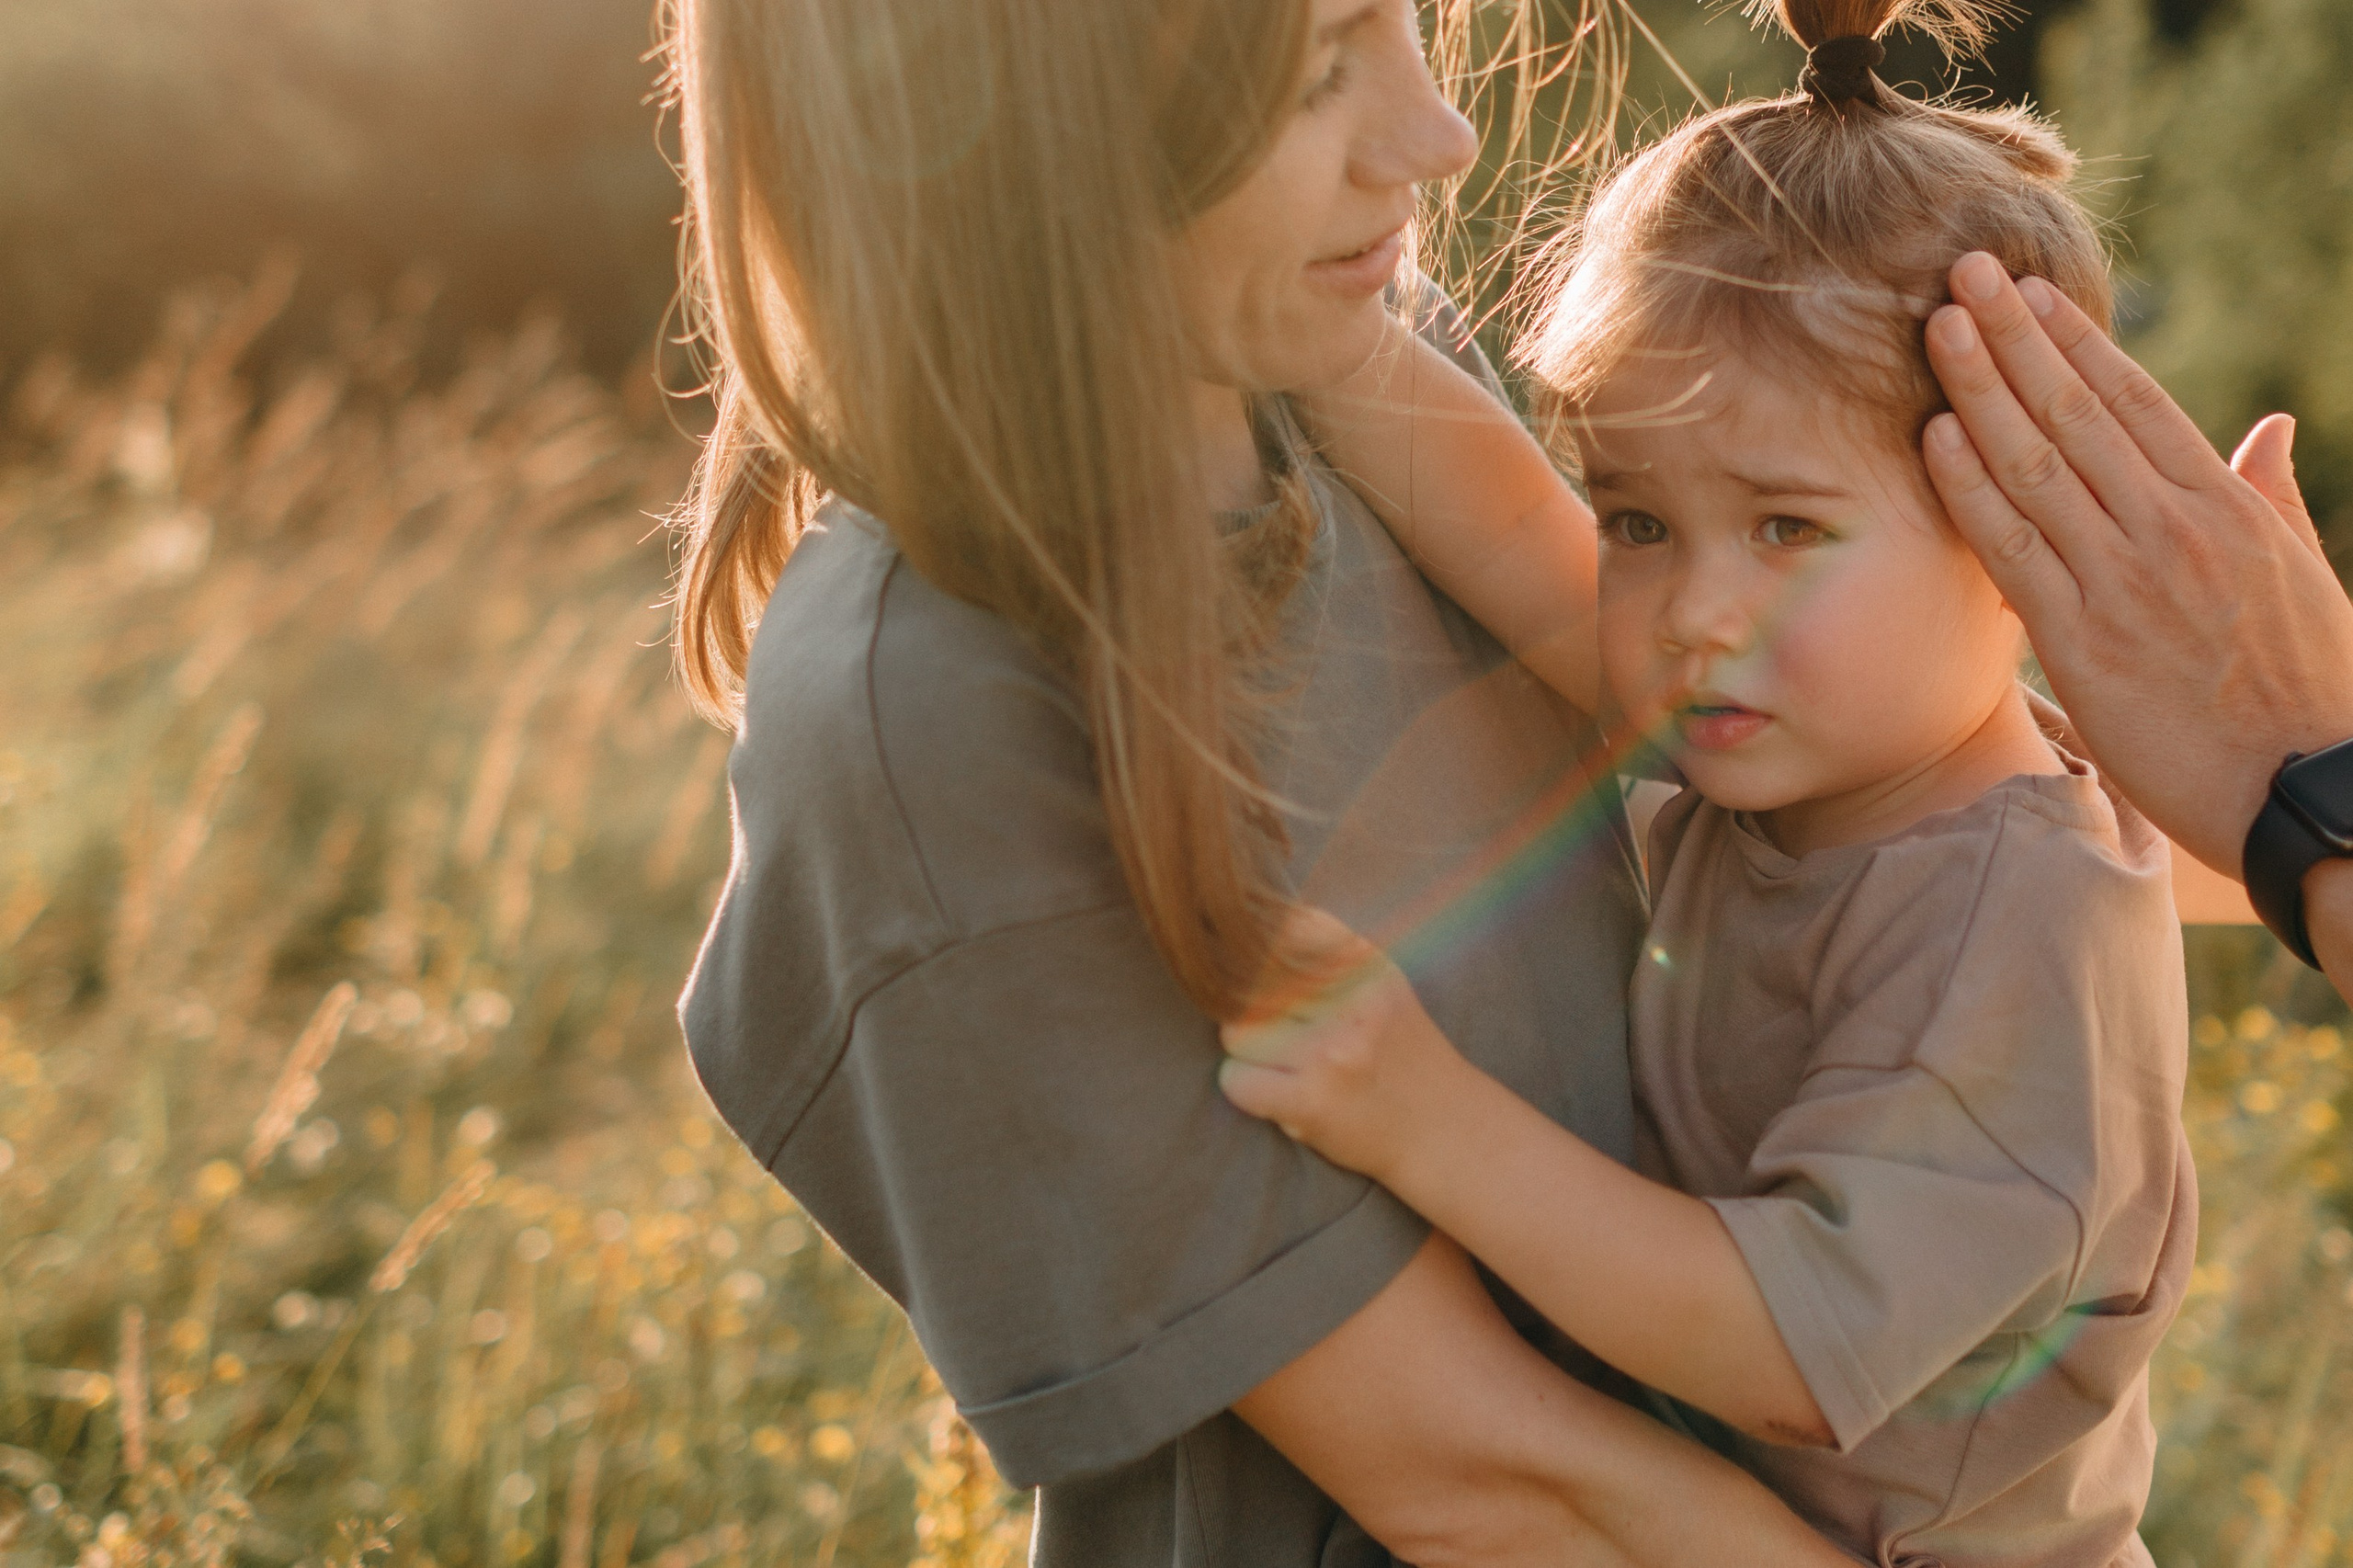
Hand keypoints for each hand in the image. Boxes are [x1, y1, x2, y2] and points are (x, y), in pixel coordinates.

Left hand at [1218, 907, 1469, 1185]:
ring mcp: (1331, 1051)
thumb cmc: (1398, 1054)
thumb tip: (1246, 916)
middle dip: (1257, 1015)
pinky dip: (1248, 1092)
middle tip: (1293, 1043)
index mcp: (1365, 963)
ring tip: (1290, 1071)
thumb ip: (1321, 951)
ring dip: (1250, 1056)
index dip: (1262, 958)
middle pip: (1248, 986)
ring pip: (1236, 1033)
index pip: (1280, 929)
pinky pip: (1234, 1081)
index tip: (1276, 985)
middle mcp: (1351, 1000)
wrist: (1446, 1130)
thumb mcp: (1378, 984)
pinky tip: (1281, 1098)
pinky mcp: (1312, 1100)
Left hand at [1921, 252, 2352, 878]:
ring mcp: (2124, 578)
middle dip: (2015, 336)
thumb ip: (2267, 496)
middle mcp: (2172, 526)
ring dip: (1980, 387)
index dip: (2076, 340)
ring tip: (1935, 325)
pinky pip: (2014, 547)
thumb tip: (2267, 430)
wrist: (2306, 789)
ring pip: (2037, 462)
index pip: (2136, 400)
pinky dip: (1971, 487)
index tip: (2029, 294)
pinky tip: (1935, 435)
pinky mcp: (2083, 639)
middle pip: (2076, 410)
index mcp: (2225, 504)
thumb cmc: (2311, 690)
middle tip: (1962, 272)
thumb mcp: (2302, 574)